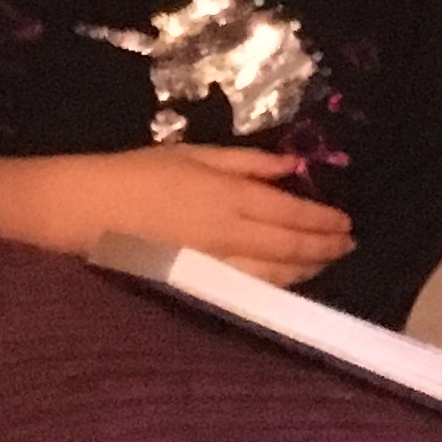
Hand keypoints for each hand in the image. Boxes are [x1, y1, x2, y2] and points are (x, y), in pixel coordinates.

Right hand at [69, 143, 357, 286]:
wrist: (92, 210)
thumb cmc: (142, 172)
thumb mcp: (197, 153)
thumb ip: (248, 162)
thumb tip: (292, 165)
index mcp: (232, 195)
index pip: (291, 212)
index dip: (323, 220)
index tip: (348, 222)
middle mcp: (231, 233)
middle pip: (289, 245)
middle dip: (324, 248)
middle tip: (350, 246)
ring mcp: (216, 264)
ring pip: (274, 272)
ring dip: (306, 269)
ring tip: (327, 263)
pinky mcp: (199, 284)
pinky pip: (249, 288)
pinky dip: (277, 286)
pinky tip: (289, 284)